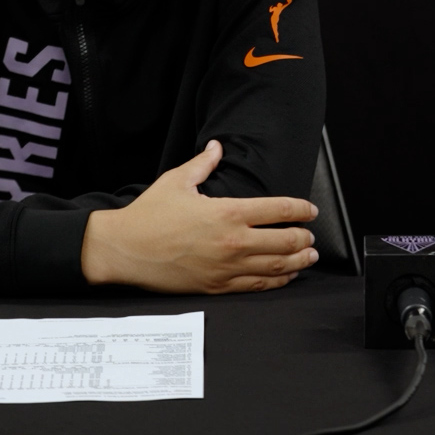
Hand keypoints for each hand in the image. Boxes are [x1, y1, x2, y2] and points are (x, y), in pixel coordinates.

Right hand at [80, 140, 319, 292]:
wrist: (124, 251)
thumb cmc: (148, 216)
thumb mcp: (177, 181)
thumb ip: (203, 164)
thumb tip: (216, 147)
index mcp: (227, 213)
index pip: (278, 210)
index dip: (301, 210)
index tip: (310, 210)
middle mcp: (233, 242)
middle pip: (285, 241)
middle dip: (304, 238)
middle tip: (311, 235)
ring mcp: (227, 268)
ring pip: (277, 267)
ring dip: (298, 261)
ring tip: (308, 256)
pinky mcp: (217, 287)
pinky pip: (257, 286)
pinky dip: (278, 281)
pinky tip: (286, 276)